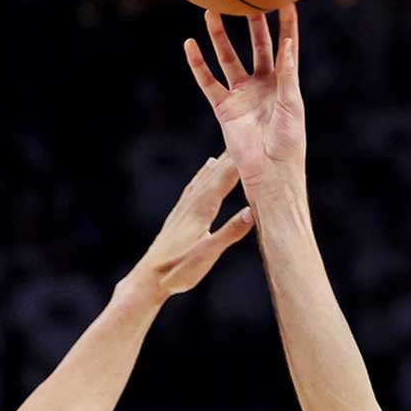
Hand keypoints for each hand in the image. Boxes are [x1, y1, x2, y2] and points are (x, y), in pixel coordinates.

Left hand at [125, 154, 255, 299]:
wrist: (149, 278)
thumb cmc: (177, 270)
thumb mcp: (208, 254)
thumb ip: (230, 233)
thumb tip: (253, 212)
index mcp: (201, 209)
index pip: (226, 177)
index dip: (243, 159)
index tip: (261, 143)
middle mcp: (192, 202)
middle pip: (217, 171)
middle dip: (235, 154)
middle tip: (254, 132)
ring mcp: (185, 206)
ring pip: (207, 174)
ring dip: (222, 159)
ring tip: (236, 143)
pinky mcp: (180, 213)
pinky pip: (196, 184)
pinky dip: (206, 171)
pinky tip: (207, 166)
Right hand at [184, 5, 305, 194]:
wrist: (270, 172)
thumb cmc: (289, 141)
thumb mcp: (291, 103)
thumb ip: (287, 73)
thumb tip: (287, 43)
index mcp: (284, 82)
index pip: (286, 46)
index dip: (286, 24)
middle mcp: (262, 84)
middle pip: (256, 46)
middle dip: (251, 23)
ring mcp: (241, 94)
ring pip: (228, 58)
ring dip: (220, 36)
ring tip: (211, 12)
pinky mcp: (223, 108)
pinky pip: (208, 82)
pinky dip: (198, 64)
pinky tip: (189, 45)